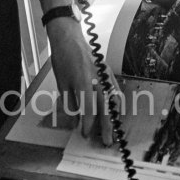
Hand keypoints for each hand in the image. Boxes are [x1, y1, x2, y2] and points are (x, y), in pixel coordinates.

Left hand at [46, 17, 119, 146]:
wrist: (69, 38)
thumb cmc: (63, 59)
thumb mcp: (62, 83)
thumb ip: (70, 104)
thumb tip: (75, 121)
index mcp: (83, 82)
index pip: (88, 109)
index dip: (87, 124)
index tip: (85, 134)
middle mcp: (97, 79)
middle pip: (105, 107)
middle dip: (106, 126)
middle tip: (106, 141)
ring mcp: (104, 74)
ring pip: (114, 99)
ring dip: (114, 116)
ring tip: (114, 130)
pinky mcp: (108, 71)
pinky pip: (116, 90)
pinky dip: (117, 102)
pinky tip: (116, 112)